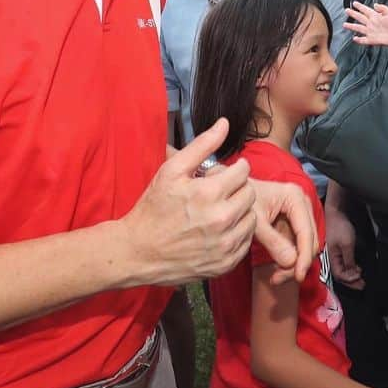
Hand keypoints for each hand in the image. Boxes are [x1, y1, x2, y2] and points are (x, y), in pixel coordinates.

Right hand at [118, 119, 257, 287]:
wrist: (137, 251)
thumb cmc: (153, 208)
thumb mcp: (172, 170)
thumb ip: (202, 144)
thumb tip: (225, 123)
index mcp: (209, 193)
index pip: (244, 171)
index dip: (233, 169)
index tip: (220, 175)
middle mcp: (221, 220)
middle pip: (250, 193)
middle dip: (237, 189)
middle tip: (218, 193)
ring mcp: (224, 245)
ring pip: (251, 218)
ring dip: (239, 211)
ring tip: (218, 211)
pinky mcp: (225, 264)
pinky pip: (246, 242)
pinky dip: (236, 233)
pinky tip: (218, 230)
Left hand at [250, 178, 319, 283]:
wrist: (232, 193)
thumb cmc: (241, 201)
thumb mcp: (255, 221)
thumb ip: (272, 241)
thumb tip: (291, 262)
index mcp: (294, 197)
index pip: (306, 232)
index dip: (304, 256)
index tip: (298, 275)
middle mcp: (301, 204)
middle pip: (309, 240)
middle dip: (298, 262)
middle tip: (280, 278)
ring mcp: (298, 214)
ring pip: (304, 246)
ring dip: (294, 264)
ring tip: (275, 276)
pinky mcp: (292, 224)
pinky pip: (297, 246)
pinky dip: (289, 259)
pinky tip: (277, 268)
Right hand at [326, 204, 363, 290]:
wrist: (337, 211)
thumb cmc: (339, 226)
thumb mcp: (346, 245)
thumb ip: (349, 261)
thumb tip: (352, 275)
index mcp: (331, 258)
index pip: (339, 275)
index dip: (350, 280)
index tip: (360, 279)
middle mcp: (332, 257)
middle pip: (340, 275)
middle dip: (352, 281)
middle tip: (362, 285)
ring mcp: (335, 253)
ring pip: (342, 269)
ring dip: (352, 275)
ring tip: (361, 277)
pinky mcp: (339, 248)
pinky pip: (344, 263)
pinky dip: (351, 268)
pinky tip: (357, 267)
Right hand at [345, 1, 387, 46]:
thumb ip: (383, 8)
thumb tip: (375, 4)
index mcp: (375, 16)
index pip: (365, 10)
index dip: (360, 6)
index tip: (354, 3)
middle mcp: (371, 23)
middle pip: (360, 18)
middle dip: (353, 14)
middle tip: (347, 10)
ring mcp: (371, 31)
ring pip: (359, 28)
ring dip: (352, 26)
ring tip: (345, 24)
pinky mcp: (372, 39)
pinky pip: (364, 40)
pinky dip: (359, 40)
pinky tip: (354, 38)